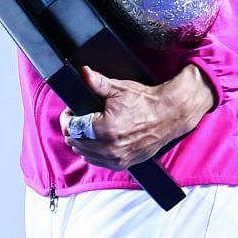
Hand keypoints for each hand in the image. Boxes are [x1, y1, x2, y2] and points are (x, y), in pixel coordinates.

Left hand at [60, 65, 213, 170]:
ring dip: (81, 142)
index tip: (70, 111)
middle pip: (76, 142)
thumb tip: (84, 73)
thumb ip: (97, 82)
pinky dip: (93, 153)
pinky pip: (99, 162)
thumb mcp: (119, 89)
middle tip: (78, 118)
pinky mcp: (125, 163)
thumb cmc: (146, 102)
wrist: (170, 115)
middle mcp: (111, 148)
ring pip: (85, 155)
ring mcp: (118, 158)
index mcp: (106, 129)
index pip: (72, 128)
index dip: (67, 118)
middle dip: (73, 129)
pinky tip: (95, 142)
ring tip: (87, 129)